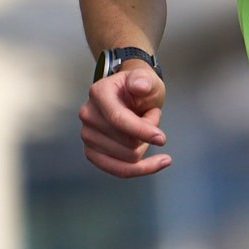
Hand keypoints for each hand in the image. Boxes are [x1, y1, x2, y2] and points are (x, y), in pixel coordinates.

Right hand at [78, 62, 169, 176]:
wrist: (131, 96)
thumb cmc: (139, 88)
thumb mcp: (147, 77)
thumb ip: (143, 79)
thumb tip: (139, 85)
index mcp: (99, 93)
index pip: (118, 119)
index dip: (142, 131)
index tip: (161, 138)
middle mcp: (88, 115)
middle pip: (127, 142)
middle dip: (147, 133)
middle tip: (148, 117)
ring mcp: (87, 135)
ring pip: (128, 158)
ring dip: (144, 145)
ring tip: (142, 127)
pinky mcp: (92, 152)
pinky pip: (118, 170)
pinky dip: (140, 168)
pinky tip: (153, 162)